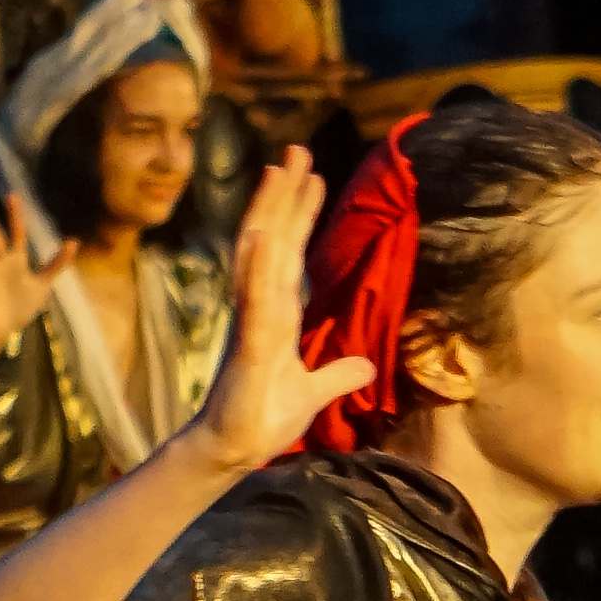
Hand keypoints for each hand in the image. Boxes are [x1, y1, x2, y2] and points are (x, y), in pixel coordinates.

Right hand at [173, 148, 364, 470]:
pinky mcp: (249, 345)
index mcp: (277, 313)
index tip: (312, 177)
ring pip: (260, 254)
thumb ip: (337, 374)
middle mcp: (261, 307)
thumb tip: (365, 366)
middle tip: (296, 150)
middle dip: (286, 195)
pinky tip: (259, 234)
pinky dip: (257, 266)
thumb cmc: (263, 419)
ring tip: (278, 171)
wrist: (235, 450)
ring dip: (268, 212)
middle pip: (274, 239)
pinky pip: (253, 299)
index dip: (301, 215)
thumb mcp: (314, 392)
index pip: (291, 252)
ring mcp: (252, 321)